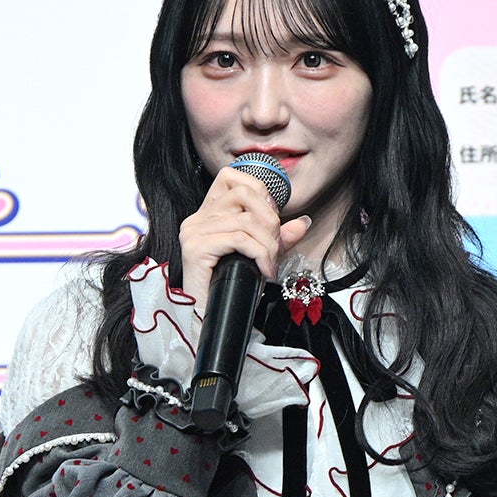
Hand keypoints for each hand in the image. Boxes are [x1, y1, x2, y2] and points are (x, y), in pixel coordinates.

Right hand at [178, 165, 310, 310]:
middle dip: (270, 220)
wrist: (210, 319)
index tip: (271, 219)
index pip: (231, 176)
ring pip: (246, 220)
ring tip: (270, 264)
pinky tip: (264, 270)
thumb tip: (303, 221)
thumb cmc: (231, 289)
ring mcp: (193, 232)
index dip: (259, 190)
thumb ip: (278, 237)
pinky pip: (239, 239)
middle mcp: (197, 218)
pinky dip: (260, 254)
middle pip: (244, 194)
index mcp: (208, 214)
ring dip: (268, 244)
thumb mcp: (260, 256)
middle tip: (275, 247)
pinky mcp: (195, 248)